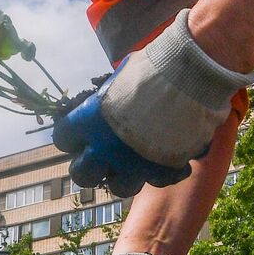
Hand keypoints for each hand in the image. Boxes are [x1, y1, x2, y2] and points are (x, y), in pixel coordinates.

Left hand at [51, 9, 251, 196]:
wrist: (189, 75)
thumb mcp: (121, 77)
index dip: (71, 135)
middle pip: (83, 175)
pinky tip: (167, 159)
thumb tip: (110, 97)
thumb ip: (110, 97)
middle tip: (99, 158)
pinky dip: (163, 171)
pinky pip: (159, 180)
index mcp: (89, 122)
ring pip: (120, 187)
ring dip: (125, 176)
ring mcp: (134, 164)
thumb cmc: (153, 67)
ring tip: (134, 163)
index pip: (64, 138)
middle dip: (88, 168)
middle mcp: (106, 149)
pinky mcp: (163, 170)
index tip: (78, 132)